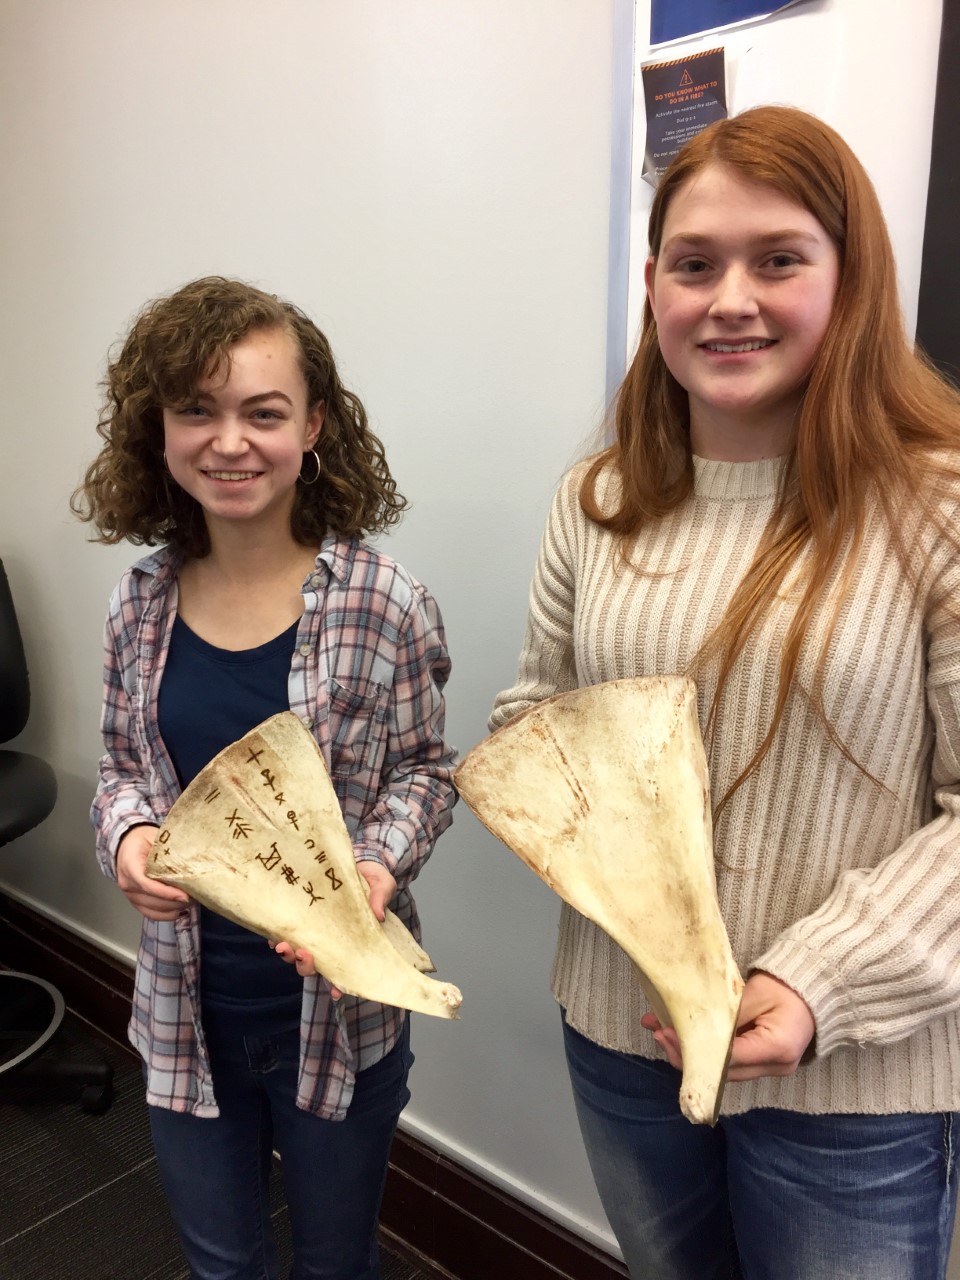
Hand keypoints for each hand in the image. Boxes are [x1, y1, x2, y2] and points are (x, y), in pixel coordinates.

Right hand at [117, 825, 189, 920]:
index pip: (147, 884)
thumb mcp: (154, 836)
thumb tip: (192, 855)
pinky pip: (151, 914)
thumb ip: (168, 848)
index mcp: (130, 865)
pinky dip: (167, 915)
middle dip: (176, 901)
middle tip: (196, 896)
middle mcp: (128, 883)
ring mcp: (130, 895)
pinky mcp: (135, 902)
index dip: (167, 892)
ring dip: (174, 908)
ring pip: (154, 909)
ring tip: (192, 901)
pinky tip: (180, 911)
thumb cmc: (141, 839)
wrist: (126, 844)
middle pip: (153, 900)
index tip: (185, 896)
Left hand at [270, 861, 397, 994]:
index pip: (342, 969)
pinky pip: (283, 930)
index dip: (337, 984)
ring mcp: (311, 929)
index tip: (335, 992)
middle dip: (305, 966)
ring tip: (283, 946)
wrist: (357, 860)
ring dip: (288, 954)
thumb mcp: (383, 885)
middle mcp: (328, 940)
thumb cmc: (372, 878)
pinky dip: (276, 935)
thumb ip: (380, 898)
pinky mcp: (298, 913)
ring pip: (295, 952)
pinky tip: (273, 934)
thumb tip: (378, 916)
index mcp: (349, 941)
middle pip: (312, 965)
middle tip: (304, 955)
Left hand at [641, 971, 814, 1081]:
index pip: (727, 1059)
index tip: (666, 1033)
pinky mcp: (763, 1064)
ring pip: (723, 1071)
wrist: (815, 988)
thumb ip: (726, 1013)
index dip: (693, 1050)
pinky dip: (706, 1052)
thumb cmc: (787, 986)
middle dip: (686, 1055)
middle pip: (722, 1072)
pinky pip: (730, 1064)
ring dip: (692, 1054)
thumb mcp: (755, 994)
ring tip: (661, 1031)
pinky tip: (683, 1037)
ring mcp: (771, 1069)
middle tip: (657, 1032)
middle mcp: (776, 1067)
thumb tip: (689, 1024)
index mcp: (777, 1048)